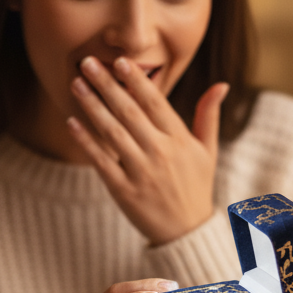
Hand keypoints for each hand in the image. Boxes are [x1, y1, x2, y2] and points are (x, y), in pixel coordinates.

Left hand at [66, 55, 227, 245]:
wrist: (187, 232)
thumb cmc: (196, 186)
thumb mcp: (208, 150)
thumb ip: (209, 115)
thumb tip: (221, 84)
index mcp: (180, 140)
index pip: (155, 102)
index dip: (137, 80)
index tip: (120, 60)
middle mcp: (161, 153)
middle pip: (129, 112)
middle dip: (107, 85)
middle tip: (87, 62)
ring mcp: (141, 172)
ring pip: (112, 132)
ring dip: (92, 106)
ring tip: (76, 84)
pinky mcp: (124, 191)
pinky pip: (101, 162)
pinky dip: (86, 141)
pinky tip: (71, 122)